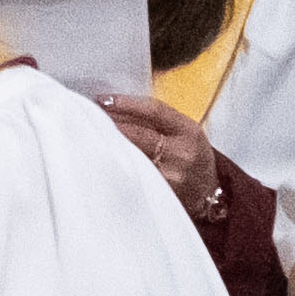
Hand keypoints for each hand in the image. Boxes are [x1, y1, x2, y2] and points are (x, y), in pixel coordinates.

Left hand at [98, 90, 220, 212]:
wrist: (209, 194)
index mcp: (189, 131)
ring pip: (129, 156)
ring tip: (87, 134)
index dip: (125, 103)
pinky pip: (130, 176)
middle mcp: (181, 154)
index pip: (154, 110)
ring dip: (107, 144)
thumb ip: (157, 120)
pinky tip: (99, 159)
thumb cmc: (189, 156)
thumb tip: (113, 105)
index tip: (102, 99)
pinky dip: (114, 165)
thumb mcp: (184, 132)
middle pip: (136, 134)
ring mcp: (169, 177)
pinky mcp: (157, 196)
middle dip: (109, 123)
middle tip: (85, 115)